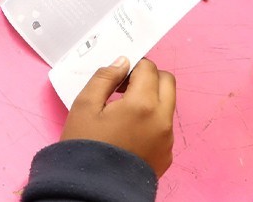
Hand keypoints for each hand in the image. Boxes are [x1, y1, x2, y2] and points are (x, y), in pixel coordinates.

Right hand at [61, 57, 175, 177]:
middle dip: (149, 77)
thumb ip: (104, 78)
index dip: (131, 67)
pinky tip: (129, 132)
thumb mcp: (84, 105)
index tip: (116, 78)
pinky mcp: (167, 154)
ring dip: (151, 98)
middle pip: (168, 82)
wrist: (92, 189)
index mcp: (142, 104)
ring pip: (168, 104)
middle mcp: (162, 119)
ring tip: (124, 112)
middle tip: (125, 87)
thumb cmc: (85, 145)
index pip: (149, 68)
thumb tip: (121, 62)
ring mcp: (167, 139)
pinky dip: (151, 120)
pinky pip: (164, 126)